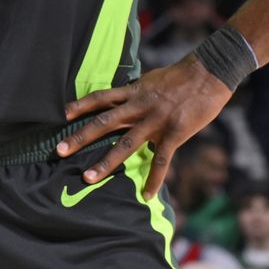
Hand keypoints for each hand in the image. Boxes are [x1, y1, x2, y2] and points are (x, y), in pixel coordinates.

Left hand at [56, 55, 231, 197]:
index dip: (80, 105)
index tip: (61, 115)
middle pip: (103, 122)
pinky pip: (161, 160)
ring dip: (105, 162)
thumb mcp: (152, 80)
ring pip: (125, 144)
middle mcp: (139, 106)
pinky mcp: (174, 133)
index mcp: (133, 92)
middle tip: (58, 151)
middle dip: (80, 137)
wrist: (210, 73)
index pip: (100, 97)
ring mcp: (155, 121)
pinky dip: (154, 179)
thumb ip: (136, 93)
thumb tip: (122, 100)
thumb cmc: (181, 76)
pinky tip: (147, 194)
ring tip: (88, 178)